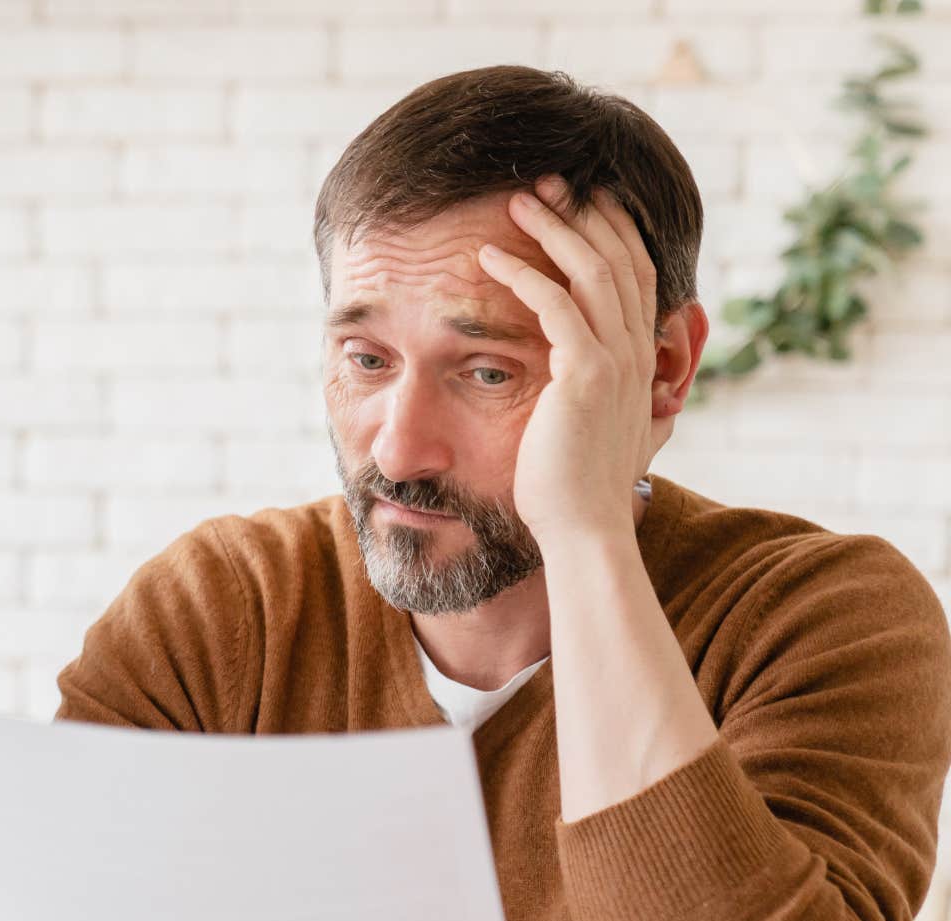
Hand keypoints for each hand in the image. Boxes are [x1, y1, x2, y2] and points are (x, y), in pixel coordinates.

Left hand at [476, 176, 667, 546]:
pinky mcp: (585, 375)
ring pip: (591, 271)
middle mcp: (635, 352)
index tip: (582, 201)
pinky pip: (554, 306)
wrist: (583, 530)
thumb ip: (618, 403)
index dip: (612, 232)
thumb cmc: (577, 489)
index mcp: (639, 360)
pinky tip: (489, 259)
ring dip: (553, 229)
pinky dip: (523, 275)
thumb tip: (625, 394)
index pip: (635, 276)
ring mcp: (615, 361)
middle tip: (548, 182)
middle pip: (618, 259)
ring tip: (518, 200)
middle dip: (584, 214)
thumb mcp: (609, 433)